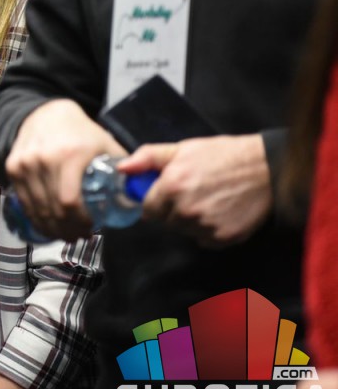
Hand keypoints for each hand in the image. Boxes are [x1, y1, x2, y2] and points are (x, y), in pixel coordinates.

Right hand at [4, 99, 125, 239]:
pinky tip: (47, 224)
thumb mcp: (106, 145)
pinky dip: (35, 217)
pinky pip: (23, 201)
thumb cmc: (81, 133)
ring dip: (51, 228)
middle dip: (67, 229)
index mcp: (70, 155)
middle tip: (78, 236)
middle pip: (53, 209)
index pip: (70, 201)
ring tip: (64, 234)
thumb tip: (137, 197)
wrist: (45, 114)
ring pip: (36, 209)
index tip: (91, 228)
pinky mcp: (12, 167)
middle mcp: (44, 159)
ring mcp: (25, 164)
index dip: (80, 221)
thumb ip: (124, 169)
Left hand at [122, 134, 270, 246]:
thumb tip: (122, 168)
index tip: (166, 192)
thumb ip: (148, 158)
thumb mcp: (182, 149)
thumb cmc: (222, 155)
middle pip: (166, 222)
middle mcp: (186, 211)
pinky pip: (204, 240)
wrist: (266, 168)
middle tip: (190, 193)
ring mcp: (205, 227)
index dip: (155, 200)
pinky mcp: (224, 238)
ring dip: (189, 221)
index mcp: (171, 188)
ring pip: (184, 231)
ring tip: (207, 200)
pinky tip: (219, 212)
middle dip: (172, 210)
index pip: (147, 209)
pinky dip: (208, 230)